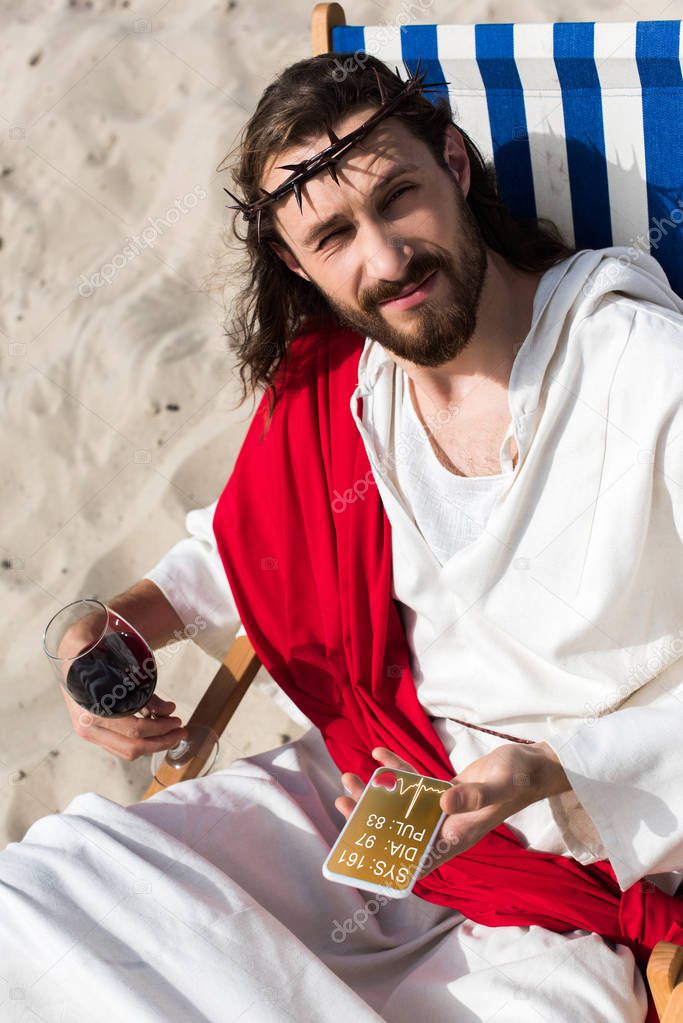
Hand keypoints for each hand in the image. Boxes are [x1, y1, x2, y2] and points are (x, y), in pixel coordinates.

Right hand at [57, 618, 187, 761]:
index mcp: (95, 710)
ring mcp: (88, 733)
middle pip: (132, 747)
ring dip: (153, 745)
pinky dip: (140, 742)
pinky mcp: (92, 734)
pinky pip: (119, 746)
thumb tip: (168, 710)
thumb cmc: (98, 658)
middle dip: (161, 741)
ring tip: (172, 733)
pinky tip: (154, 731)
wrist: (70, 653)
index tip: (177, 720)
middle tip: (181, 731)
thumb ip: (147, 693)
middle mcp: (88, 726)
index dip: (160, 728)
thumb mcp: (124, 670)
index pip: (135, 730)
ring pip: (126, 752)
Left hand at [335, 742, 569, 879]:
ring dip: (377, 792)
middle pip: (400, 828)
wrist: (534, 766)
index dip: (388, 859)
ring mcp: (445, 809)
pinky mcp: (446, 790)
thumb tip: (442, 804)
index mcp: (458, 837)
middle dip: (370, 816)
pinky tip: (379, 753)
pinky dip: (398, 769)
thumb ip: (472, 797)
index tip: (360, 850)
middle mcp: (447, 827)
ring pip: (403, 805)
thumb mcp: (498, 787)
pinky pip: (415, 782)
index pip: (417, 857)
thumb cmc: (520, 780)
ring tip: (351, 775)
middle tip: (344, 798)